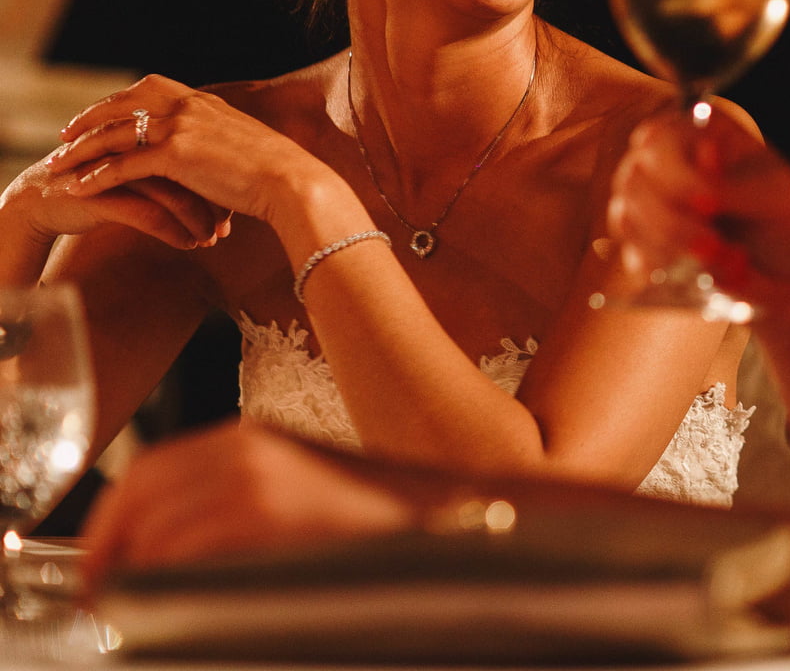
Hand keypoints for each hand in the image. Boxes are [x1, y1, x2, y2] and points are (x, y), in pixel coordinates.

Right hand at [0, 143, 228, 251]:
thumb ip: (174, 165)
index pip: (199, 153)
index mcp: (150, 131)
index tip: (237, 204)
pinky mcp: (102, 194)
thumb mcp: (141, 170)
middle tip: (228, 225)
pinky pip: (148, 215)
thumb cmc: (100, 183)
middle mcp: (137, 146)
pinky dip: (173, 231)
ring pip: (173, 193)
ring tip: (210, 239)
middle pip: (191, 171)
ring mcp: (120, 168)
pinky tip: (188, 244)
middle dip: (213, 201)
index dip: (219, 179)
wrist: (45, 199)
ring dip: (196, 220)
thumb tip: (218, 184)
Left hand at [52, 75, 339, 227]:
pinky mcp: (176, 155)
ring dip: (81, 150)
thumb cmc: (277, 174)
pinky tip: (79, 189)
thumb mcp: (246, 147)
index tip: (100, 114)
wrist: (292, 182)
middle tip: (65, 134)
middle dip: (90, 118)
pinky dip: (97, 177)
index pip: (151, 89)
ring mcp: (182, 127)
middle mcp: (191, 106)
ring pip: (116, 134)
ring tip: (57, 164)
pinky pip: (124, 164)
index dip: (119, 100)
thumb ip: (219, 143)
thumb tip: (212, 159)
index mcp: (207, 102)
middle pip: (124, 102)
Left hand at [82, 421, 415, 582]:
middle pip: (137, 493)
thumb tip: (153, 547)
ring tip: (136, 606)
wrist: (436, 520)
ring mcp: (258, 478)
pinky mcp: (270, 514)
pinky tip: (175, 600)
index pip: (144, 472)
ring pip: (154, 527)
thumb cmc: (364, 524)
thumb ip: (226, 500)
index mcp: (246, 438)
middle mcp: (245, 447)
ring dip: (136, 571)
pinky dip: (167, 579)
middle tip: (103, 596)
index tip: (97, 568)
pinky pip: (186, 550)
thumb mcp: (286, 490)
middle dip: (108, 550)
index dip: (108, 525)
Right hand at [607, 105, 789, 331]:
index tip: (710, 205)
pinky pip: (636, 259)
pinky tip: (709, 276)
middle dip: (673, 223)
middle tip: (716, 247)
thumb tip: (699, 187)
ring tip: (728, 262)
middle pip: (633, 181)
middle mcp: (666, 161)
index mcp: (701, 132)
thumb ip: (735, 186)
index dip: (677, 174)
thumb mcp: (777, 196)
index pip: (659, 140)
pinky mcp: (647, 246)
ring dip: (675, 250)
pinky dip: (674, 273)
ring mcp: (650, 202)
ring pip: (627, 219)